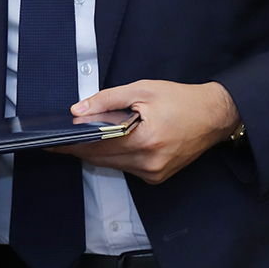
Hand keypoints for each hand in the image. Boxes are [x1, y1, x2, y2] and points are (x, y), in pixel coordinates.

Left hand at [64, 80, 239, 184]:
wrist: (215, 116)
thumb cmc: (182, 100)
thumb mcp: (142, 90)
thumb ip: (106, 100)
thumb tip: (78, 111)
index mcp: (145, 140)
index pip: (96, 146)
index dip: (71, 144)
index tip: (52, 143)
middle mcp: (149, 162)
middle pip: (101, 159)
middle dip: (80, 149)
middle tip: (62, 140)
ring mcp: (154, 173)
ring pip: (112, 165)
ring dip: (98, 153)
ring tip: (84, 139)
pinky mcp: (158, 177)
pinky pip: (127, 168)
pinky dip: (116, 157)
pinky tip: (111, 145)